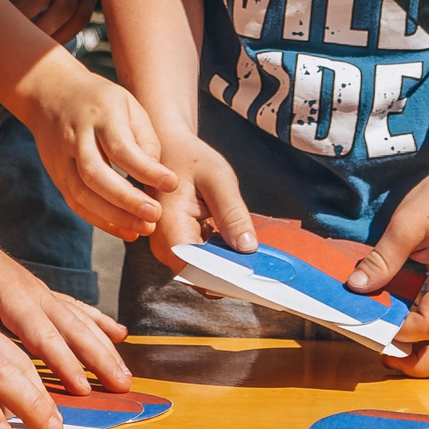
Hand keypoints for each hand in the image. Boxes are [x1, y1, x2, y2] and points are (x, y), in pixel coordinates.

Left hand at [0, 232, 131, 396]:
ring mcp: (42, 291)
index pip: (43, 336)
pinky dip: (99, 322)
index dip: (64, 364)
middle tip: (122, 387)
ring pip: (81, 320)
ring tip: (125, 374)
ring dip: (105, 347)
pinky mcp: (43, 292)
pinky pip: (77, 308)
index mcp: (11, 297)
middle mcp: (35, 292)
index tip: (83, 389)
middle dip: (100, 359)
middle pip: (74, 328)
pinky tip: (119, 334)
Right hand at [16, 57, 174, 240]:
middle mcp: (76, 137)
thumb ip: (145, 138)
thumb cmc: (100, 100)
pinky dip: (101, 221)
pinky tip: (126, 231)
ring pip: (82, 194)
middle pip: (96, 174)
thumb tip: (156, 177)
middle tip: (155, 215)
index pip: (121, 147)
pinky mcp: (56, 175)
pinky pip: (76, 203)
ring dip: (114, 217)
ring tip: (144, 228)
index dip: (146, 169)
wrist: (50, 93)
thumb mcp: (129, 105)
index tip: (171, 184)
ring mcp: (61, 158)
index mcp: (100, 115)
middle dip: (127, 199)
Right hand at [145, 128, 257, 271]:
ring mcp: (169, 247)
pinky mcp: (179, 246)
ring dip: (228, 269)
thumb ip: (232, 213)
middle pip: (198, 275)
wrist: (169, 149)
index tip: (252, 279)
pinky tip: (241, 250)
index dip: (222, 278)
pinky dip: (223, 259)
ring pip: (201, 272)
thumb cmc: (190, 158)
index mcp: (168, 224)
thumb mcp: (218, 178)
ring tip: (258, 263)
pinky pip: (202, 262)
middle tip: (265, 273)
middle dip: (230, 276)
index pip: (193, 268)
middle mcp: (164, 243)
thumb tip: (247, 248)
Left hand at [347, 160, 428, 378]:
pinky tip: (402, 325)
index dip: (401, 331)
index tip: (375, 322)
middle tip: (387, 358)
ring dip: (426, 355)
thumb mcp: (406, 224)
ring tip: (393, 349)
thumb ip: (382, 260)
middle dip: (421, 364)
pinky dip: (428, 337)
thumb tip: (355, 288)